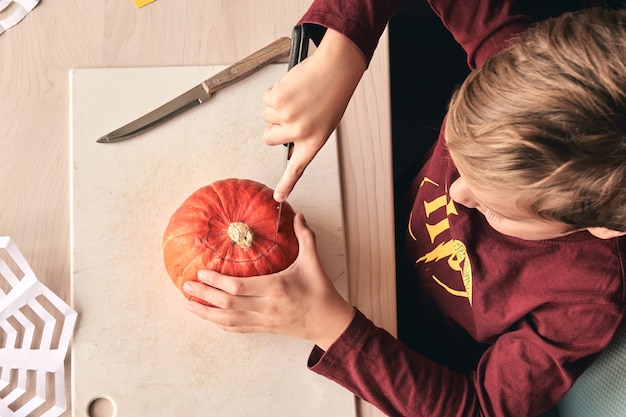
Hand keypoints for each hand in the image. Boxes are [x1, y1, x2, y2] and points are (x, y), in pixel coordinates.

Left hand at [184, 213, 354, 350]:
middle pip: (228, 304)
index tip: (202, 273)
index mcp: (277, 288)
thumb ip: (305, 237)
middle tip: (186, 286)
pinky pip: (237, 328)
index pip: (240, 287)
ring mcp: (264, 321)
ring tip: (189, 304)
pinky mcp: (264, 329)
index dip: (218, 282)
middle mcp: (267, 307)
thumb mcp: (313, 262)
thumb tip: (298, 215)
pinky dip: (219, 323)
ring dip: (206, 312)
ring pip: (228, 320)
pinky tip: (207, 317)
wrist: (328, 322)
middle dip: (205, 295)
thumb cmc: (320, 291)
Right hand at [262, 29, 365, 201]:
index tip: (279, 198)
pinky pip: (266, 100)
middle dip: (274, 126)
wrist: (336, 69)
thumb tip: (284, 141)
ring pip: (266, 116)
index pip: (297, 169)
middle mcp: (299, 133)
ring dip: (276, 106)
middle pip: (269, 138)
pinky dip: (275, 92)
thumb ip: (305, 136)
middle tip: (291, 112)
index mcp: (314, 142)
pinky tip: (292, 87)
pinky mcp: (278, 100)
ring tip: (297, 97)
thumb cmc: (331, 94)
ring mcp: (287, 117)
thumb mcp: (324, 123)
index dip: (287, 184)